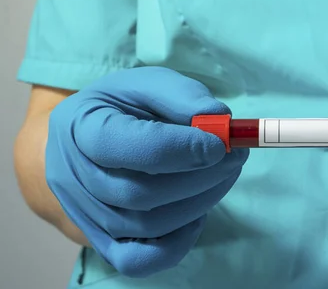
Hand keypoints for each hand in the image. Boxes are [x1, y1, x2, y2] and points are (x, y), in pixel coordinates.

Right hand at [46, 66, 248, 276]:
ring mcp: (84, 216)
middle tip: (236, 157)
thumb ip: (182, 96)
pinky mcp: (101, 242)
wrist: (85, 141)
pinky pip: (139, 261)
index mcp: (79, 127)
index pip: (122, 146)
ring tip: (224, 174)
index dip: (177, 148)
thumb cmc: (122, 107)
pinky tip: (199, 210)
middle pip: (138, 194)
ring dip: (200, 201)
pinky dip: (179, 241)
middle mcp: (72, 177)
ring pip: (147, 227)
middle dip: (200, 177)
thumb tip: (221, 120)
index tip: (220, 144)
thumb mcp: (148, 85)